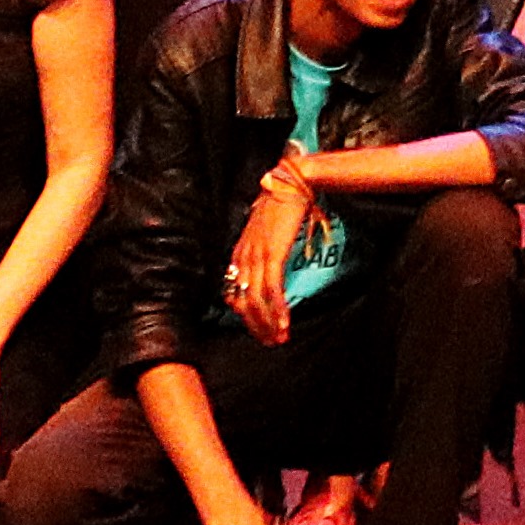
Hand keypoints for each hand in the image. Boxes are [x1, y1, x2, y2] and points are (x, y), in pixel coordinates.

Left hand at [229, 164, 319, 348]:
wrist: (291, 182)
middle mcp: (243, 259)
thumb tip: (269, 269)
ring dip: (269, 323)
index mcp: (239, 254)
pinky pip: (272, 289)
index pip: (233, 295)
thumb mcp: (265, 232)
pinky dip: (278, 309)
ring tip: (280, 338)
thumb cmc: (281, 205)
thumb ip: (262, 251)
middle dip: (257, 327)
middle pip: (243, 303)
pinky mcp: (272, 254)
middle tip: (271, 342)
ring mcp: (256, 257)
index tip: (261, 330)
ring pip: (256, 301)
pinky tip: (286, 322)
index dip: (246, 317)